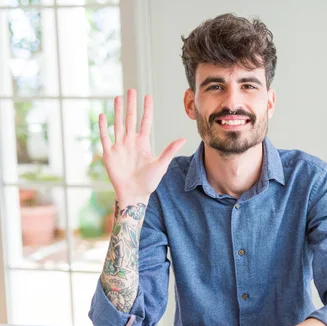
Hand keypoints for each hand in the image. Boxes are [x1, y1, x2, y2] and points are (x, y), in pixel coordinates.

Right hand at [99, 88, 186, 203]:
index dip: (146, 109)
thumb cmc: (149, 181)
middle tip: (131, 90)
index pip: (145, 122)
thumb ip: (170, 150)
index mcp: (143, 143)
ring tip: (118, 97)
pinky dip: (103, 126)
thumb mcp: (161, 164)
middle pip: (130, 119)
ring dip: (118, 111)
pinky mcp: (109, 154)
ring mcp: (119, 147)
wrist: (135, 193)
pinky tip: (103, 115)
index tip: (147, 96)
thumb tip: (183, 138)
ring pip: (118, 124)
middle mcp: (130, 142)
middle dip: (131, 105)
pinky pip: (105, 137)